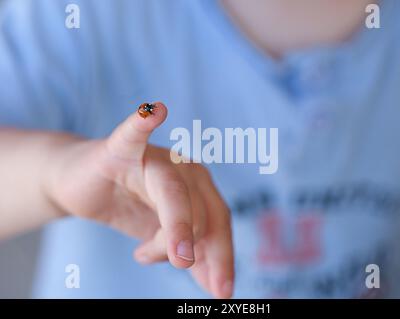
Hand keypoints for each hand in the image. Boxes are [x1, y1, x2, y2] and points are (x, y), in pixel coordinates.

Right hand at [45, 102, 233, 297]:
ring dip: (172, 227)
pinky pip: (132, 135)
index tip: (222, 292)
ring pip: (173, 194)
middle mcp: (184, 169)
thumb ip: (191, 257)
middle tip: (181, 264)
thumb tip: (218, 288)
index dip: (223, 257)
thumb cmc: (130, 208)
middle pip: (202, 212)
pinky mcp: (120, 149)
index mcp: (199, 189)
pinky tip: (153, 112)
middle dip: (196, 247)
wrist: (83, 187)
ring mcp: (154, 157)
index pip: (219, 223)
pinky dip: (143, 122)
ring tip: (143, 254)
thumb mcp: (163, 239)